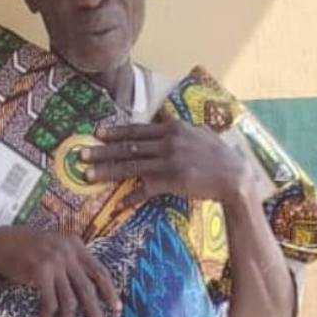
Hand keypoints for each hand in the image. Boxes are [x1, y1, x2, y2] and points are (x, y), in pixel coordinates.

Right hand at [0, 227, 120, 316]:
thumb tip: (90, 287)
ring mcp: (54, 261)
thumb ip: (72, 260)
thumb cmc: (29, 249)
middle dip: (95, 313)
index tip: (117, 309)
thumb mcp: (56, 246)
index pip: (99, 271)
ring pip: (68, 300)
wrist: (1, 243)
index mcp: (76, 245)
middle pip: (87, 289)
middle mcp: (68, 252)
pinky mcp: (40, 271)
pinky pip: (49, 301)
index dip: (109, 291)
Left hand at [81, 122, 252, 205]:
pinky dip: (131, 197)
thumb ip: (178, 124)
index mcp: (172, 128)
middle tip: (82, 154)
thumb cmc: (219, 155)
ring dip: (107, 171)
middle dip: (102, 151)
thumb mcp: (199, 131)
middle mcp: (167, 142)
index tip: (98, 134)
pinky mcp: (172, 181)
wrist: (234, 175)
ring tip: (89, 174)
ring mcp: (168, 161)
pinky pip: (146, 189)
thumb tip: (164, 112)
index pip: (137, 129)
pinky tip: (118, 204)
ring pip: (131, 166)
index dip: (115, 132)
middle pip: (128, 146)